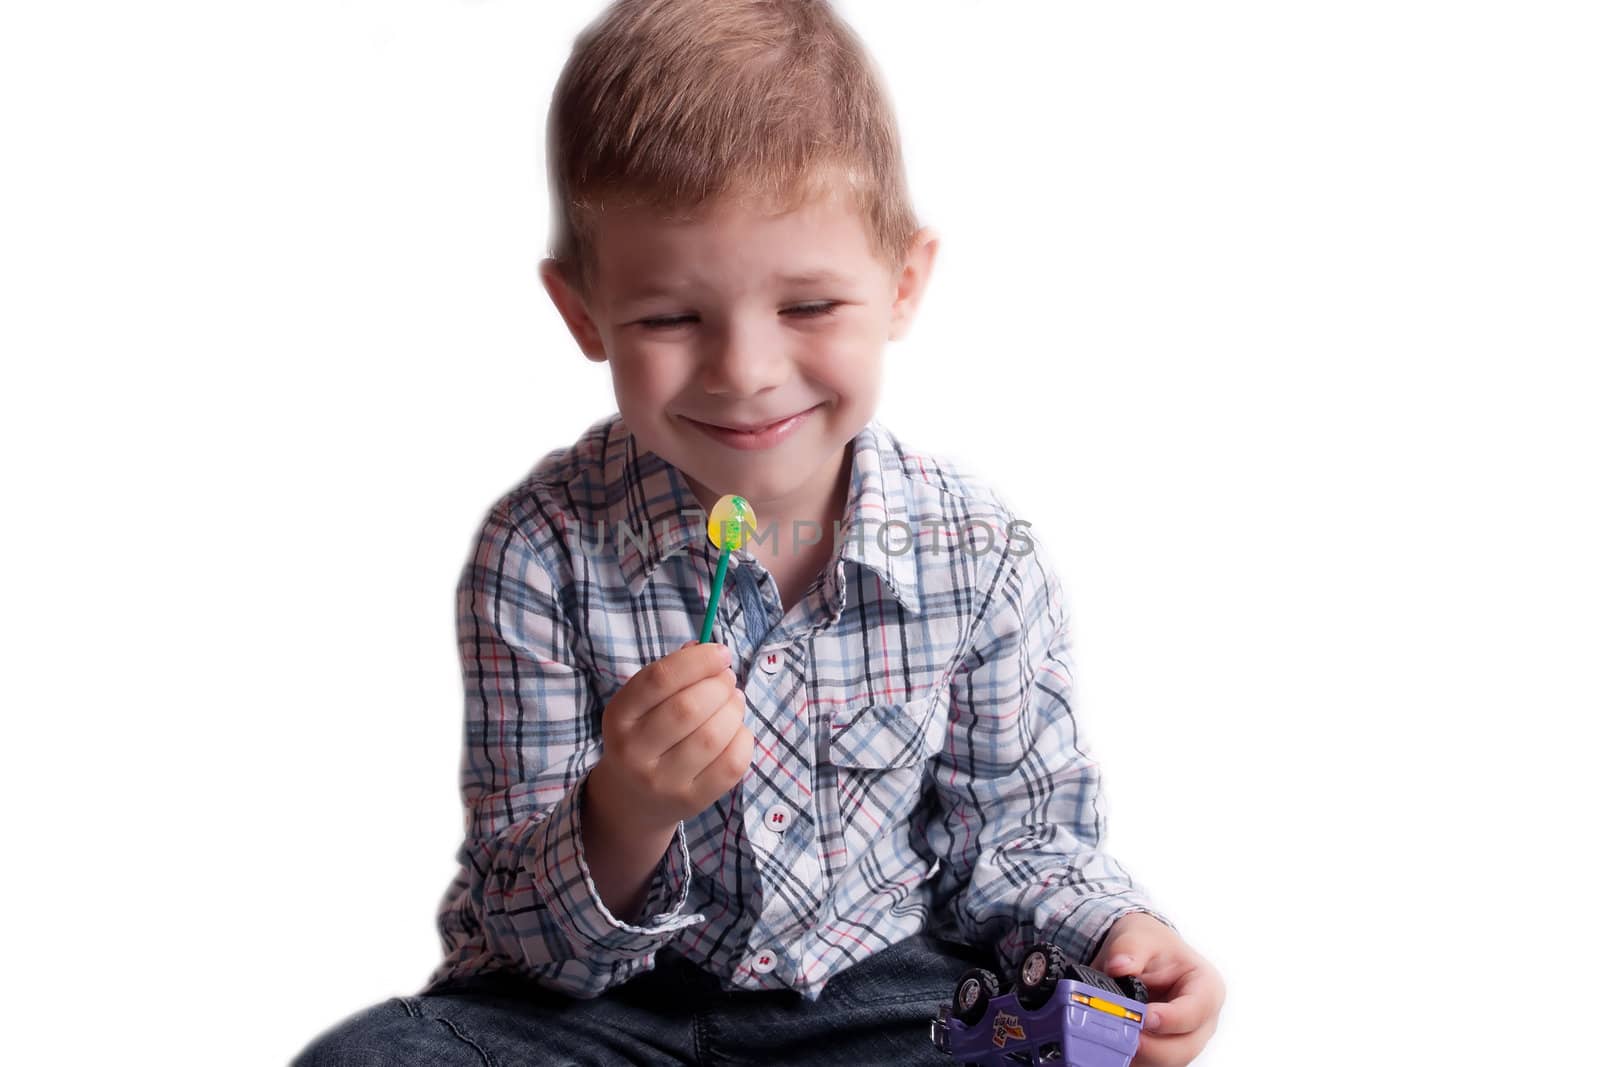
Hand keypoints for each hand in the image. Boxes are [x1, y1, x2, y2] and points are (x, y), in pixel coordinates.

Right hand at [587, 641, 753, 838]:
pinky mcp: (690, 801)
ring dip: (734, 710)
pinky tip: (736, 730)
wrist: (631, 798)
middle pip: (688, 708)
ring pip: (712, 737)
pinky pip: (730, 765)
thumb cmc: (645, 735)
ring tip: (734, 702)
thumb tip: (707, 649)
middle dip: (719, 686)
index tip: (721, 653)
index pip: (659, 680)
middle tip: (728, 680)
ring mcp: (662, 781)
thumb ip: (672, 674)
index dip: (697, 661)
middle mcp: (634, 752)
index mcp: (619, 717)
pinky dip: (742, 738)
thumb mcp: (643, 703)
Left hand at [1091, 911, 1224, 1066]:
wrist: (1142, 955)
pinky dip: (1131, 1059)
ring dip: (1139, 1056)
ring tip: (1110, 1041)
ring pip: (1167, 1062)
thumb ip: (1129, 949)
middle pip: (1184, 1047)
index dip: (1170, 1019)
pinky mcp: (1165, 1051)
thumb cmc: (1150, 947)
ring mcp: (1185, 1040)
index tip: (1145, 1018)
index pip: (1195, 1011)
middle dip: (1151, 1046)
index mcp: (1206, 989)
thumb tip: (1118, 967)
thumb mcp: (1141, 937)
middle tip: (1120, 1036)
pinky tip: (1111, 1048)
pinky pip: (1151, 1064)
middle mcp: (1202, 1021)